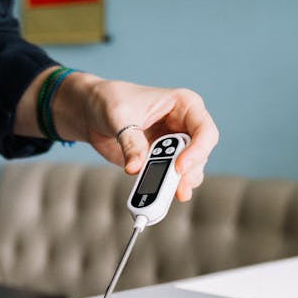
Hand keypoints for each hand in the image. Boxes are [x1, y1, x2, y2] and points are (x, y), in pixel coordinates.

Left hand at [62, 74, 218, 201]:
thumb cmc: (110, 101)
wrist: (92, 113)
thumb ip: (131, 142)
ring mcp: (174, 145)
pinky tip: (154, 196)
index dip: (198, 151)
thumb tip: (136, 168)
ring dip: (177, 184)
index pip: (204, 130)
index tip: (179, 167)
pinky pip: (170, 179)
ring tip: (161, 196)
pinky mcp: (161, 161)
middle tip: (175, 190)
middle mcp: (184, 126)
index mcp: (184, 105)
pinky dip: (164, 189)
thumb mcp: (119, 116)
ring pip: (188, 170)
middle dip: (187, 173)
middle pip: (199, 155)